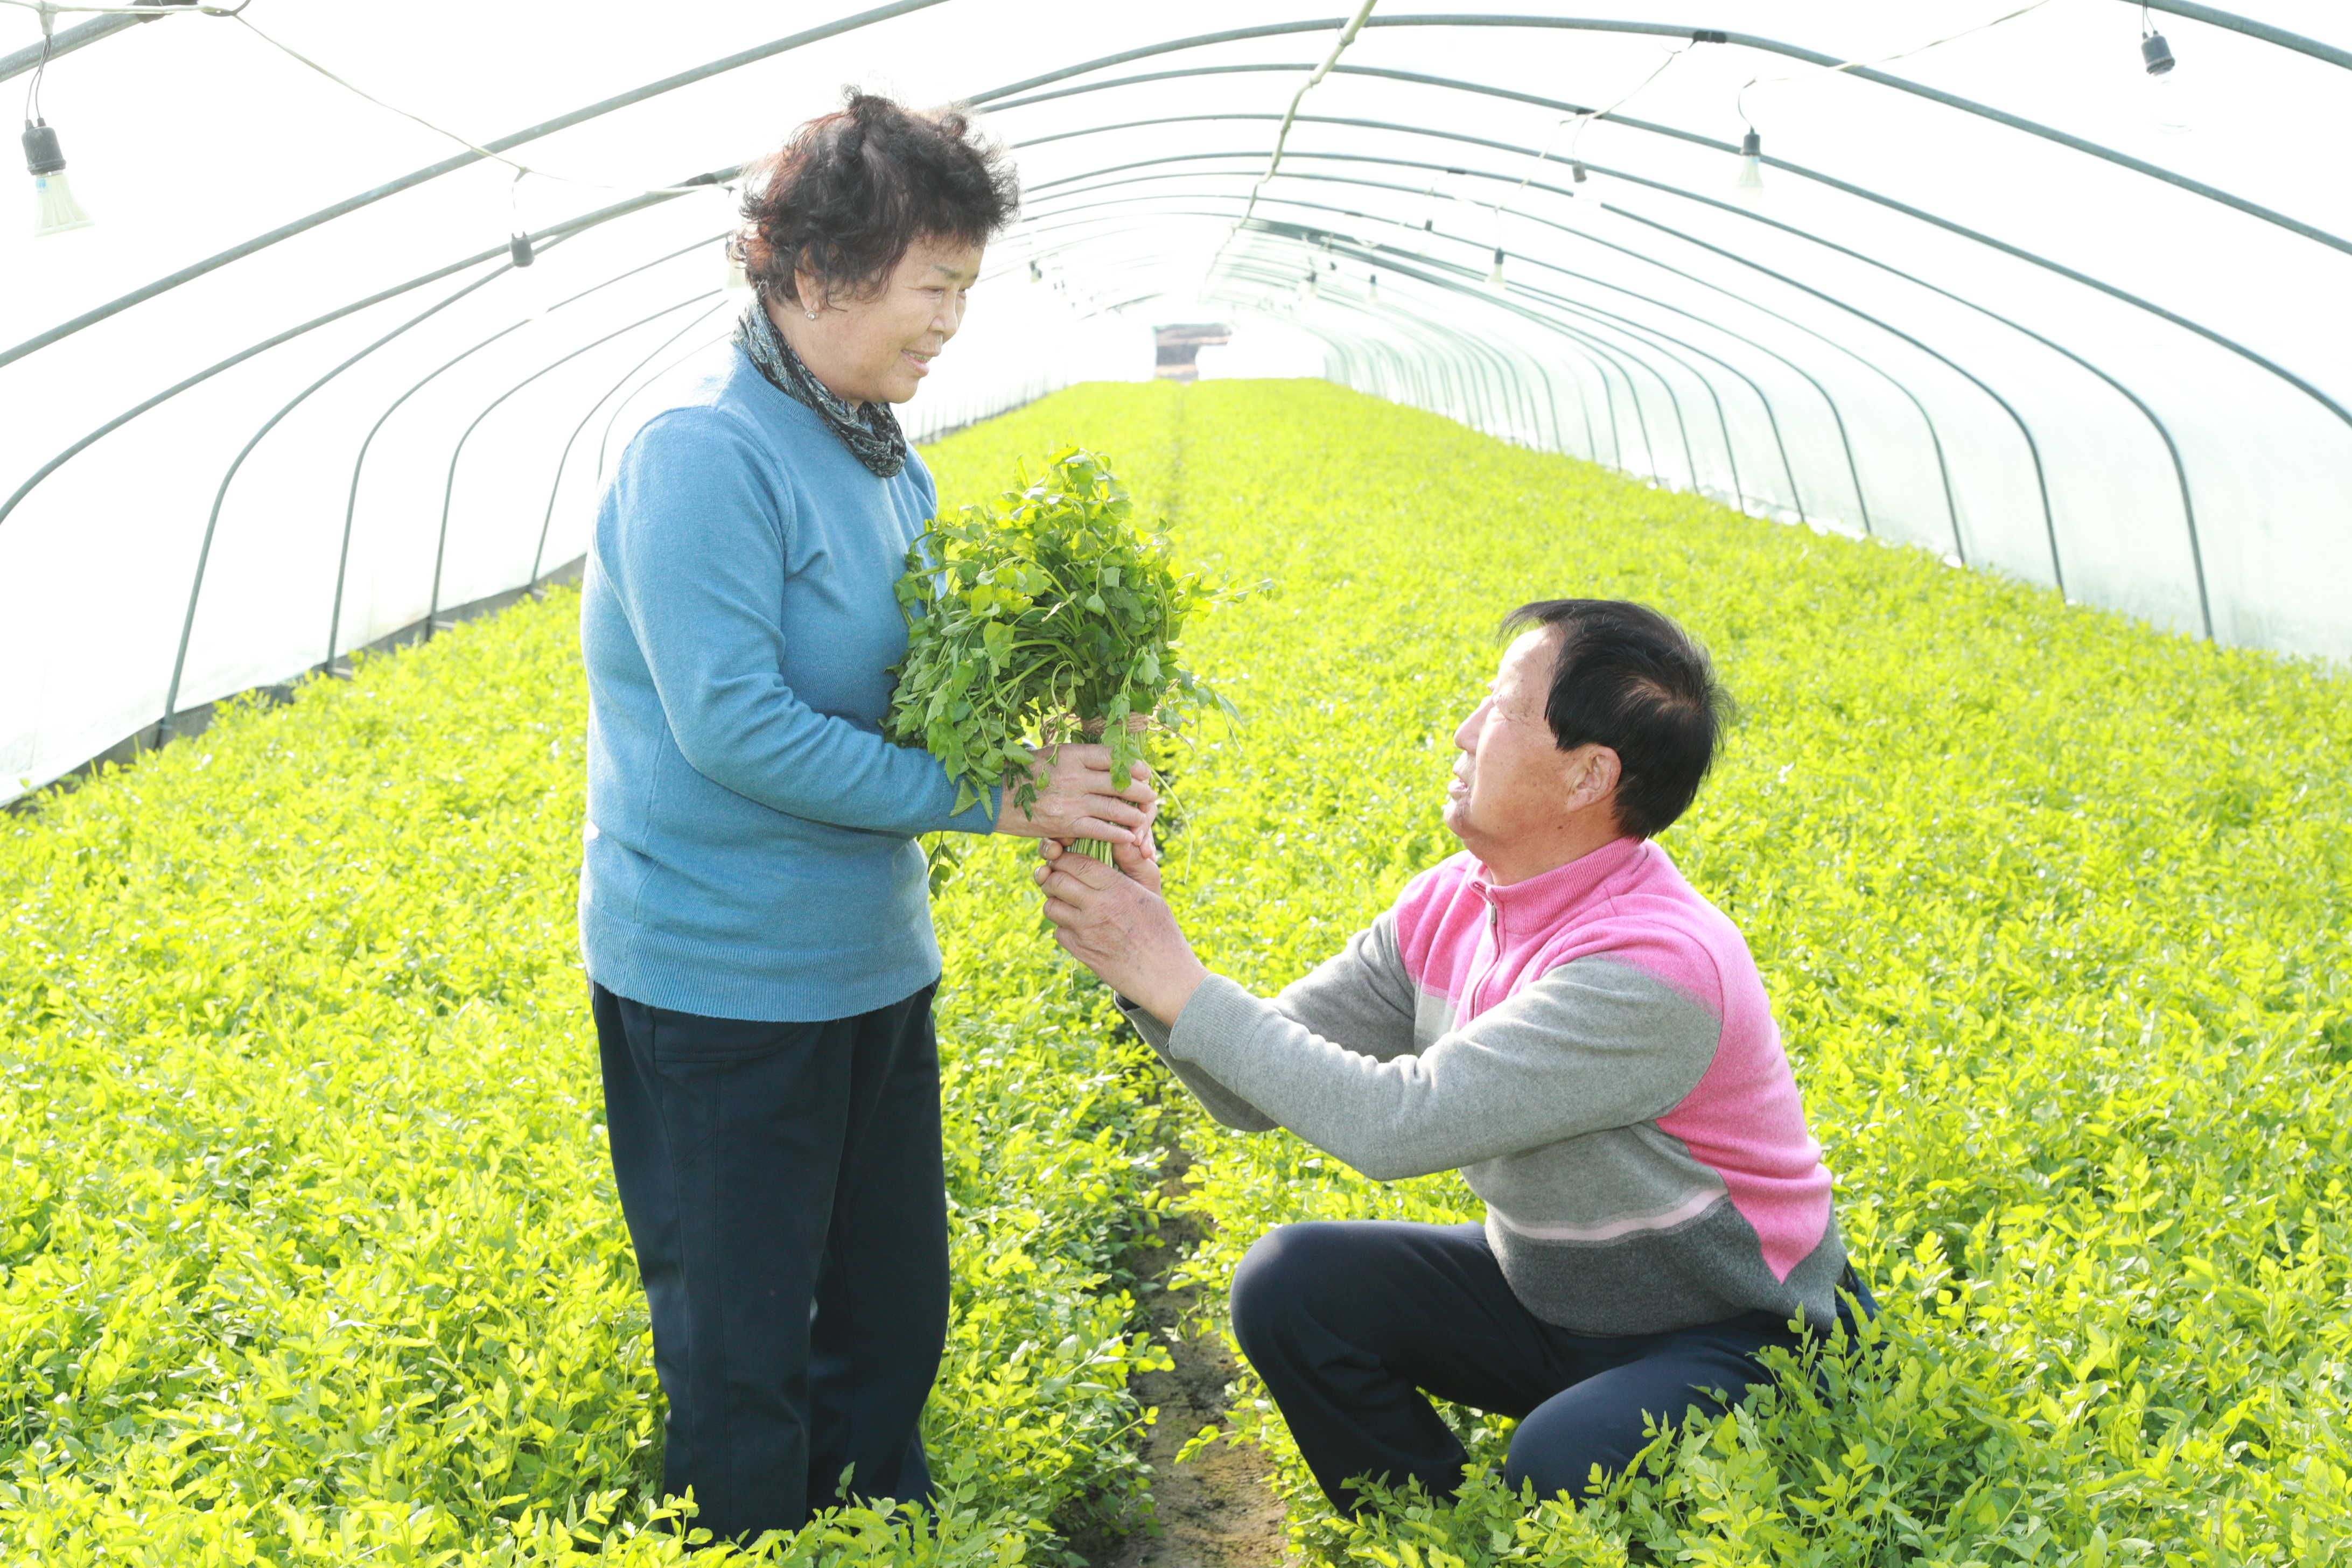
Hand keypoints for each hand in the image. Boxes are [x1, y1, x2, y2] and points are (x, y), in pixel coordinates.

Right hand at [996, 743, 1155, 847]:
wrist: (991, 798)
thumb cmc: (1019, 774)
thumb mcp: (1047, 755)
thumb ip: (1075, 758)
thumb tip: (1104, 759)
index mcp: (1071, 754)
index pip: (1113, 757)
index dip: (1133, 766)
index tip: (1143, 772)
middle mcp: (1074, 775)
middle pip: (1120, 782)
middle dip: (1140, 791)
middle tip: (1150, 797)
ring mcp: (1071, 800)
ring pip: (1114, 807)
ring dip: (1134, 814)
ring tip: (1143, 817)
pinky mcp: (1065, 824)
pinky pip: (1100, 829)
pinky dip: (1118, 834)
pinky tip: (1129, 837)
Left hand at [1033, 837, 1206, 1025]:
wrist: (1165, 977)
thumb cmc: (1162, 932)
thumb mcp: (1152, 894)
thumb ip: (1132, 866)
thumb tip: (1119, 842)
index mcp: (1118, 888)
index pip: (1077, 862)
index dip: (1065, 857)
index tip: (1066, 858)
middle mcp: (1099, 907)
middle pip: (1056, 880)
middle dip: (1054, 876)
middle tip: (1061, 878)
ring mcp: (1087, 931)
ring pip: (1051, 906)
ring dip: (1056, 902)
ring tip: (1069, 903)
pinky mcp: (1081, 952)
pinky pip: (1058, 931)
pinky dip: (1064, 927)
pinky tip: (1080, 928)